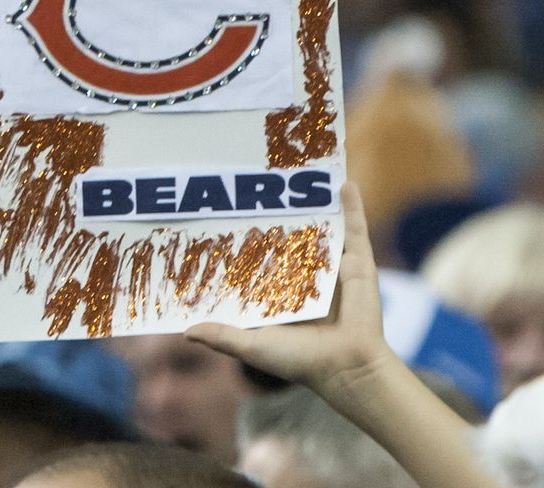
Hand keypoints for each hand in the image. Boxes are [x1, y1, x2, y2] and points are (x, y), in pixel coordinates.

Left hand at [186, 182, 395, 403]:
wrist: (347, 367)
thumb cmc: (300, 361)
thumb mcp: (253, 345)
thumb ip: (222, 336)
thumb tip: (185, 331)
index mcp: (283, 294)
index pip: (259, 262)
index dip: (243, 245)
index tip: (221, 223)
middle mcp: (308, 278)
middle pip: (289, 241)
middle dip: (274, 217)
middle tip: (252, 188)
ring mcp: (334, 268)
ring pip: (321, 229)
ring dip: (313, 204)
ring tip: (296, 175)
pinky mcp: (359, 264)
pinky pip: (355, 229)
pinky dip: (352, 206)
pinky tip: (343, 181)